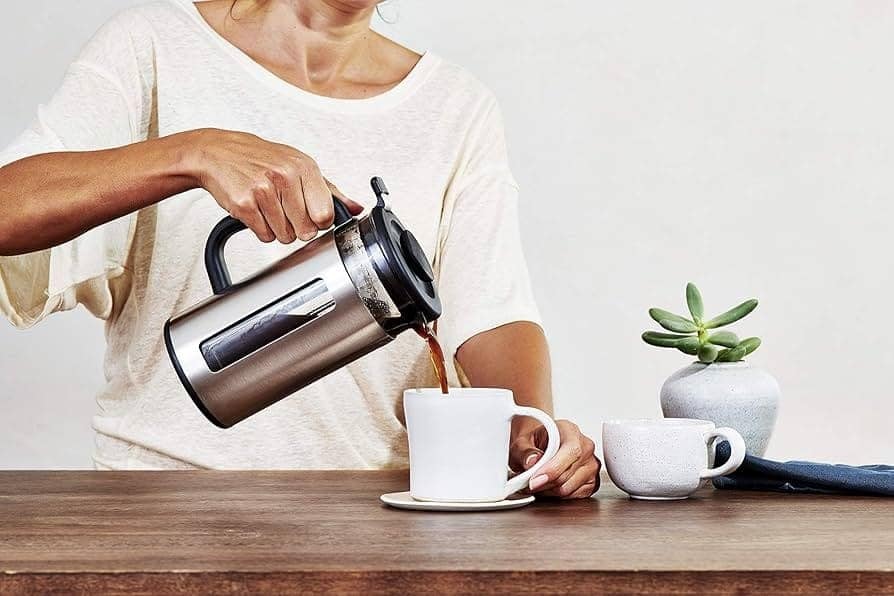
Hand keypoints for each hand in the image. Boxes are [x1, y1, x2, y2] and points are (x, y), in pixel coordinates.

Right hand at [185, 129, 363, 242]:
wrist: (218, 152)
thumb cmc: (261, 159)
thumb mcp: (299, 166)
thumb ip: (330, 190)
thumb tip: (355, 208)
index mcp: (304, 167)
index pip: (326, 214)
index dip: (319, 221)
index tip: (310, 214)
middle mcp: (285, 176)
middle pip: (307, 230)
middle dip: (297, 227)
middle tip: (285, 210)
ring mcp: (263, 190)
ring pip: (285, 236)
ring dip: (277, 228)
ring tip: (268, 207)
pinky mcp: (244, 204)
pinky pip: (264, 235)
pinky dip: (261, 229)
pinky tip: (256, 210)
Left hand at [510, 420, 600, 498]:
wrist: (541, 447)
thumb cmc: (535, 443)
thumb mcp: (522, 443)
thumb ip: (524, 451)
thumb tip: (532, 461)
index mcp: (571, 431)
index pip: (570, 452)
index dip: (552, 469)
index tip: (534, 481)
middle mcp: (586, 447)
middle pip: (566, 475)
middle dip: (543, 483)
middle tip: (528, 483)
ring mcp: (592, 465)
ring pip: (567, 488)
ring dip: (548, 490)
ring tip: (537, 482)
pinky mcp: (592, 482)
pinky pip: (573, 496)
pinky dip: (557, 495)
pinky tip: (549, 485)